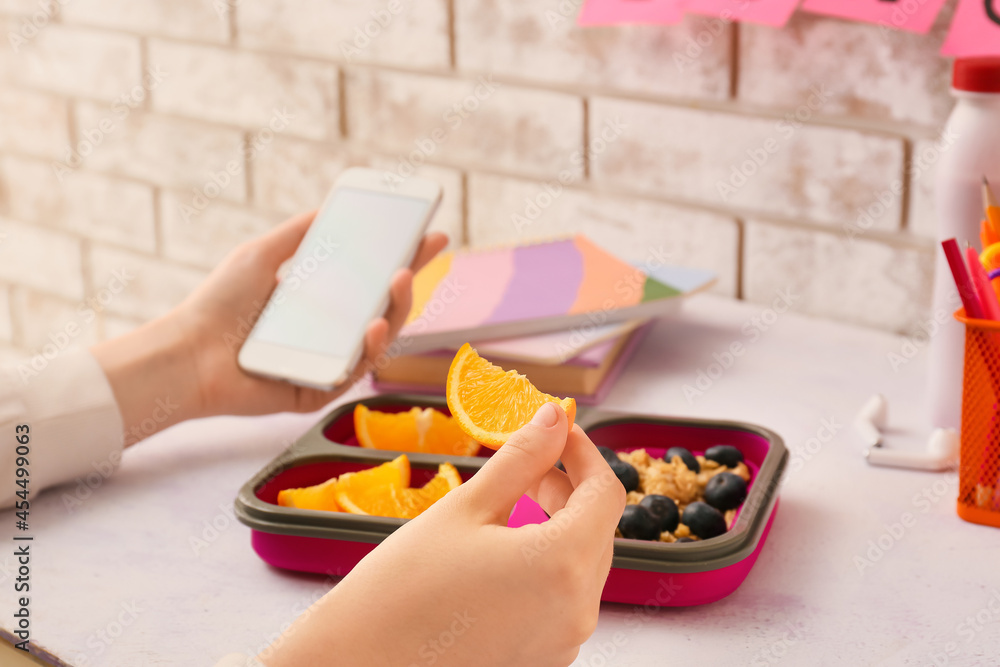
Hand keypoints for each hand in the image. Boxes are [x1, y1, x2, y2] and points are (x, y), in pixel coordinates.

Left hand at [92, 211, 447, 443]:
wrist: (187, 352)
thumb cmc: (218, 305)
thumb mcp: (261, 255)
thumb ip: (298, 234)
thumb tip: (331, 209)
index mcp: (319, 302)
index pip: (371, 279)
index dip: (404, 258)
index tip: (429, 234)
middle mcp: (327, 334)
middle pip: (382, 309)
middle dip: (408, 281)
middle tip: (422, 254)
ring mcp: (325, 363)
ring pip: (377, 341)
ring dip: (396, 310)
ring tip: (400, 281)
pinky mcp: (317, 392)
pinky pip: (353, 373)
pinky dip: (368, 350)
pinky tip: (373, 328)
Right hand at [260, 403, 625, 666]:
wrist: (360, 663)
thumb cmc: (401, 590)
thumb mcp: (465, 507)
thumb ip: (521, 458)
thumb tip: (553, 419)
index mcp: (562, 564)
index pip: (606, 492)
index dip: (584, 453)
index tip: (559, 434)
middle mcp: (576, 610)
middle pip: (599, 529)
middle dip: (569, 489)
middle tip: (528, 466)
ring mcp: (563, 642)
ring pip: (583, 565)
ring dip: (559, 526)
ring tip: (510, 507)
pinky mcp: (543, 660)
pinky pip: (563, 600)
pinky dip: (547, 566)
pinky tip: (505, 553)